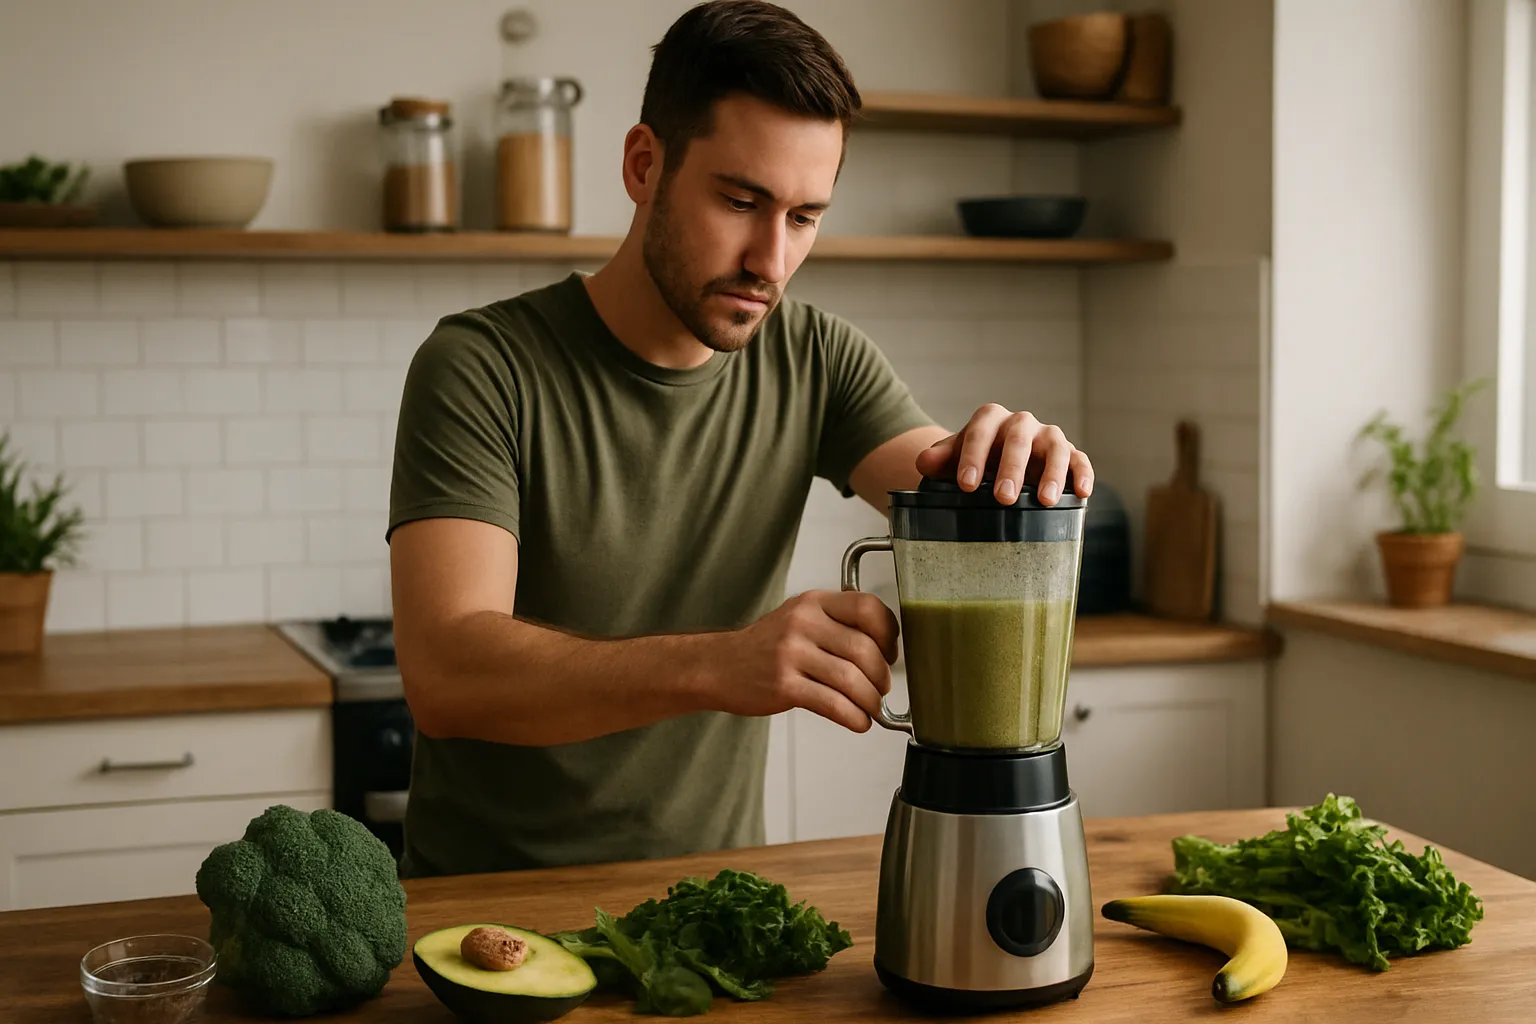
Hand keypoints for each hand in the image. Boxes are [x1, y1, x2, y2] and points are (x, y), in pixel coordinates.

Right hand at [707, 591, 898, 731]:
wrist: (718, 666)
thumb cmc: (765, 646)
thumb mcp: (799, 617)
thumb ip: (837, 623)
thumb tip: (884, 648)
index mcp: (813, 602)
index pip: (867, 607)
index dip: (889, 632)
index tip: (890, 651)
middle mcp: (803, 623)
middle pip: (864, 649)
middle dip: (881, 676)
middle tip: (881, 688)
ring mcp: (791, 654)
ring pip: (851, 680)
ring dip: (871, 701)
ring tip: (871, 708)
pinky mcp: (784, 686)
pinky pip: (833, 704)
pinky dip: (854, 717)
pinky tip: (858, 721)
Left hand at [914, 404, 1092, 505]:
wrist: (996, 463)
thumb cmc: (974, 462)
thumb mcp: (953, 460)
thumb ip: (939, 459)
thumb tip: (924, 462)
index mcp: (990, 419)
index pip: (980, 432)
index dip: (973, 457)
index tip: (966, 485)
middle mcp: (1021, 423)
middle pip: (1018, 439)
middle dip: (1011, 468)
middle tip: (1003, 498)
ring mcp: (1047, 437)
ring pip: (1054, 447)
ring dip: (1052, 473)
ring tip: (1045, 500)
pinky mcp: (1069, 454)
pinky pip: (1079, 459)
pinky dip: (1083, 473)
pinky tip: (1082, 492)